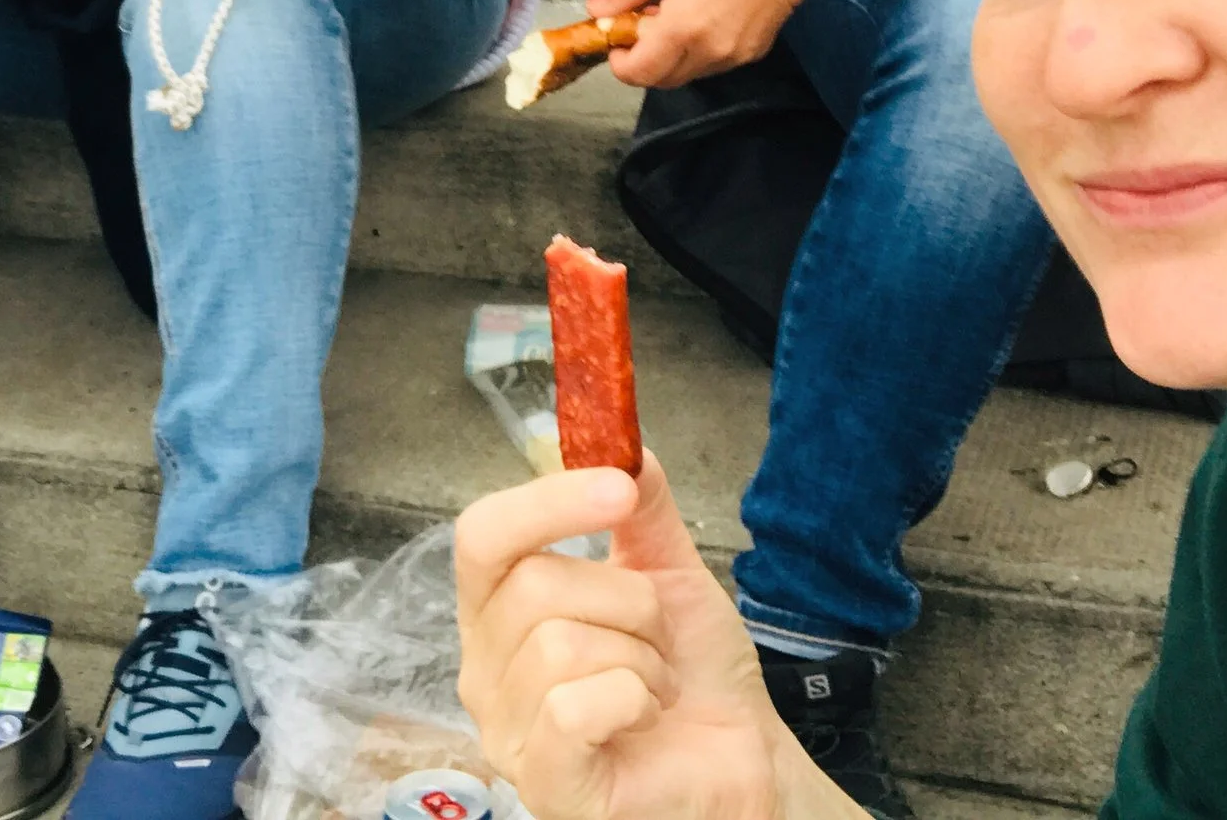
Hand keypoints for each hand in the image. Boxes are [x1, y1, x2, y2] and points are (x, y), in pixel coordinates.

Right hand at [456, 454, 846, 819]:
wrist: (743, 760)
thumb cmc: (694, 676)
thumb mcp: (668, 573)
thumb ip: (641, 508)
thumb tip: (623, 442)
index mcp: (499, 613)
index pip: (482, 536)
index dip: (545, 503)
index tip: (617, 487)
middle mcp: (485, 672)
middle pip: (533, 587)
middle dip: (625, 600)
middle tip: (657, 636)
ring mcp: (509, 736)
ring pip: (558, 646)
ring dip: (639, 657)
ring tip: (655, 685)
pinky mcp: (545, 787)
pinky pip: (573, 709)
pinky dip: (632, 699)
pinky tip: (644, 718)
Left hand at [586, 0, 816, 89]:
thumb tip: (596, 10)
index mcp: (682, 28)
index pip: (638, 74)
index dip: (619, 62)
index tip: (616, 38)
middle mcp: (708, 52)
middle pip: (660, 80)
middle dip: (641, 60)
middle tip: (640, 24)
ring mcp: (732, 58)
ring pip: (685, 74)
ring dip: (668, 57)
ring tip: (671, 16)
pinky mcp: (751, 54)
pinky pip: (710, 64)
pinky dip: (695, 51)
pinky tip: (699, 17)